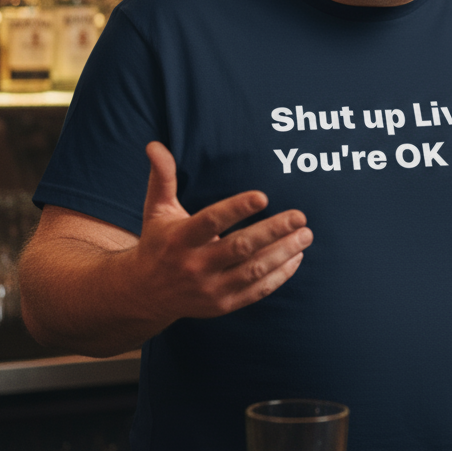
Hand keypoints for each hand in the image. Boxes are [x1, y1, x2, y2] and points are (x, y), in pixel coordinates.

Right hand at [131, 141, 312, 322]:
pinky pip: (257, 291)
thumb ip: (163, 177)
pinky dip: (280, 275)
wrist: (145, 294)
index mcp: (180, 239)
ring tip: (306, 235)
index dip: (237, 209)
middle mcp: (194, 265)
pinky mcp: (222, 305)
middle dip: (273, 231)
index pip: (211, 221)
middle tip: (300, 216)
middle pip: (240, 247)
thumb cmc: (159, 243)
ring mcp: (210, 289)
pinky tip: (296, 257)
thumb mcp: (156, 210)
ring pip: (253, 270)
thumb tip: (155, 145)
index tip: (264, 196)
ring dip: (284, 253)